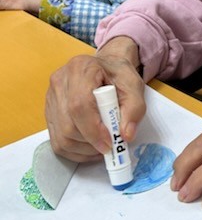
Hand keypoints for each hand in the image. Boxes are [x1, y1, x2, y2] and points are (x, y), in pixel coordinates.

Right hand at [45, 37, 145, 162]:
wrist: (106, 68)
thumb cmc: (118, 75)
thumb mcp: (134, 86)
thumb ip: (134, 109)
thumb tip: (125, 135)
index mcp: (80, 69)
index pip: (79, 105)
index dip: (93, 129)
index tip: (110, 143)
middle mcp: (59, 82)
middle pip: (68, 125)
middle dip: (90, 143)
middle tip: (110, 147)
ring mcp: (50, 98)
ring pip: (61, 136)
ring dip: (83, 150)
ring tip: (102, 146)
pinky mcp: (49, 112)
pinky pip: (57, 140)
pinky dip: (75, 151)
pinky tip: (91, 147)